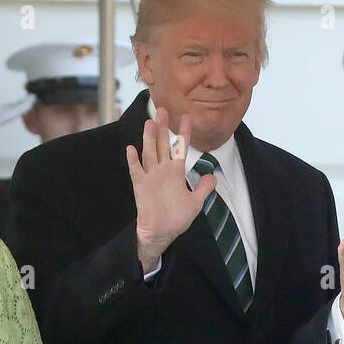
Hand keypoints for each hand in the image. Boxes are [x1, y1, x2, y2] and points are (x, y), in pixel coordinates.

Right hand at [126, 107, 216, 272]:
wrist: (162, 234)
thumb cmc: (176, 219)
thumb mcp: (195, 203)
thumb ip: (203, 189)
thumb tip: (212, 176)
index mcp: (176, 172)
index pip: (180, 148)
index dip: (184, 132)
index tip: (187, 117)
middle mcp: (163, 171)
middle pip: (162, 144)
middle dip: (162, 127)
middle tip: (162, 109)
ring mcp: (151, 177)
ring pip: (149, 153)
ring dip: (149, 138)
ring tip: (149, 122)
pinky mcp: (141, 187)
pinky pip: (136, 172)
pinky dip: (133, 161)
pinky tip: (131, 149)